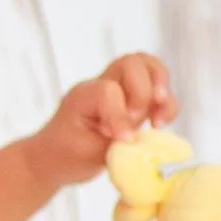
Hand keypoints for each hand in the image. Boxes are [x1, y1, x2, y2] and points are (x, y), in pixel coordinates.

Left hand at [25, 53, 179, 188]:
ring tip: (159, 117)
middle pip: (132, 62)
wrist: (54, 158)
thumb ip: (112, 144)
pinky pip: (156, 87)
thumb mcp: (84, 155)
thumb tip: (136, 135)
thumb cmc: (64, 156)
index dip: (119, 115)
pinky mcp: (131, 101)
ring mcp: (118, 89)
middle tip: (136, 121)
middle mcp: (101, 84)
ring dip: (161, 88)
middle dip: (142, 93)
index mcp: (83, 95)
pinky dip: (166, 103)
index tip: (121, 140)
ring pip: (148, 66)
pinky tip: (160, 122)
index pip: (108, 91)